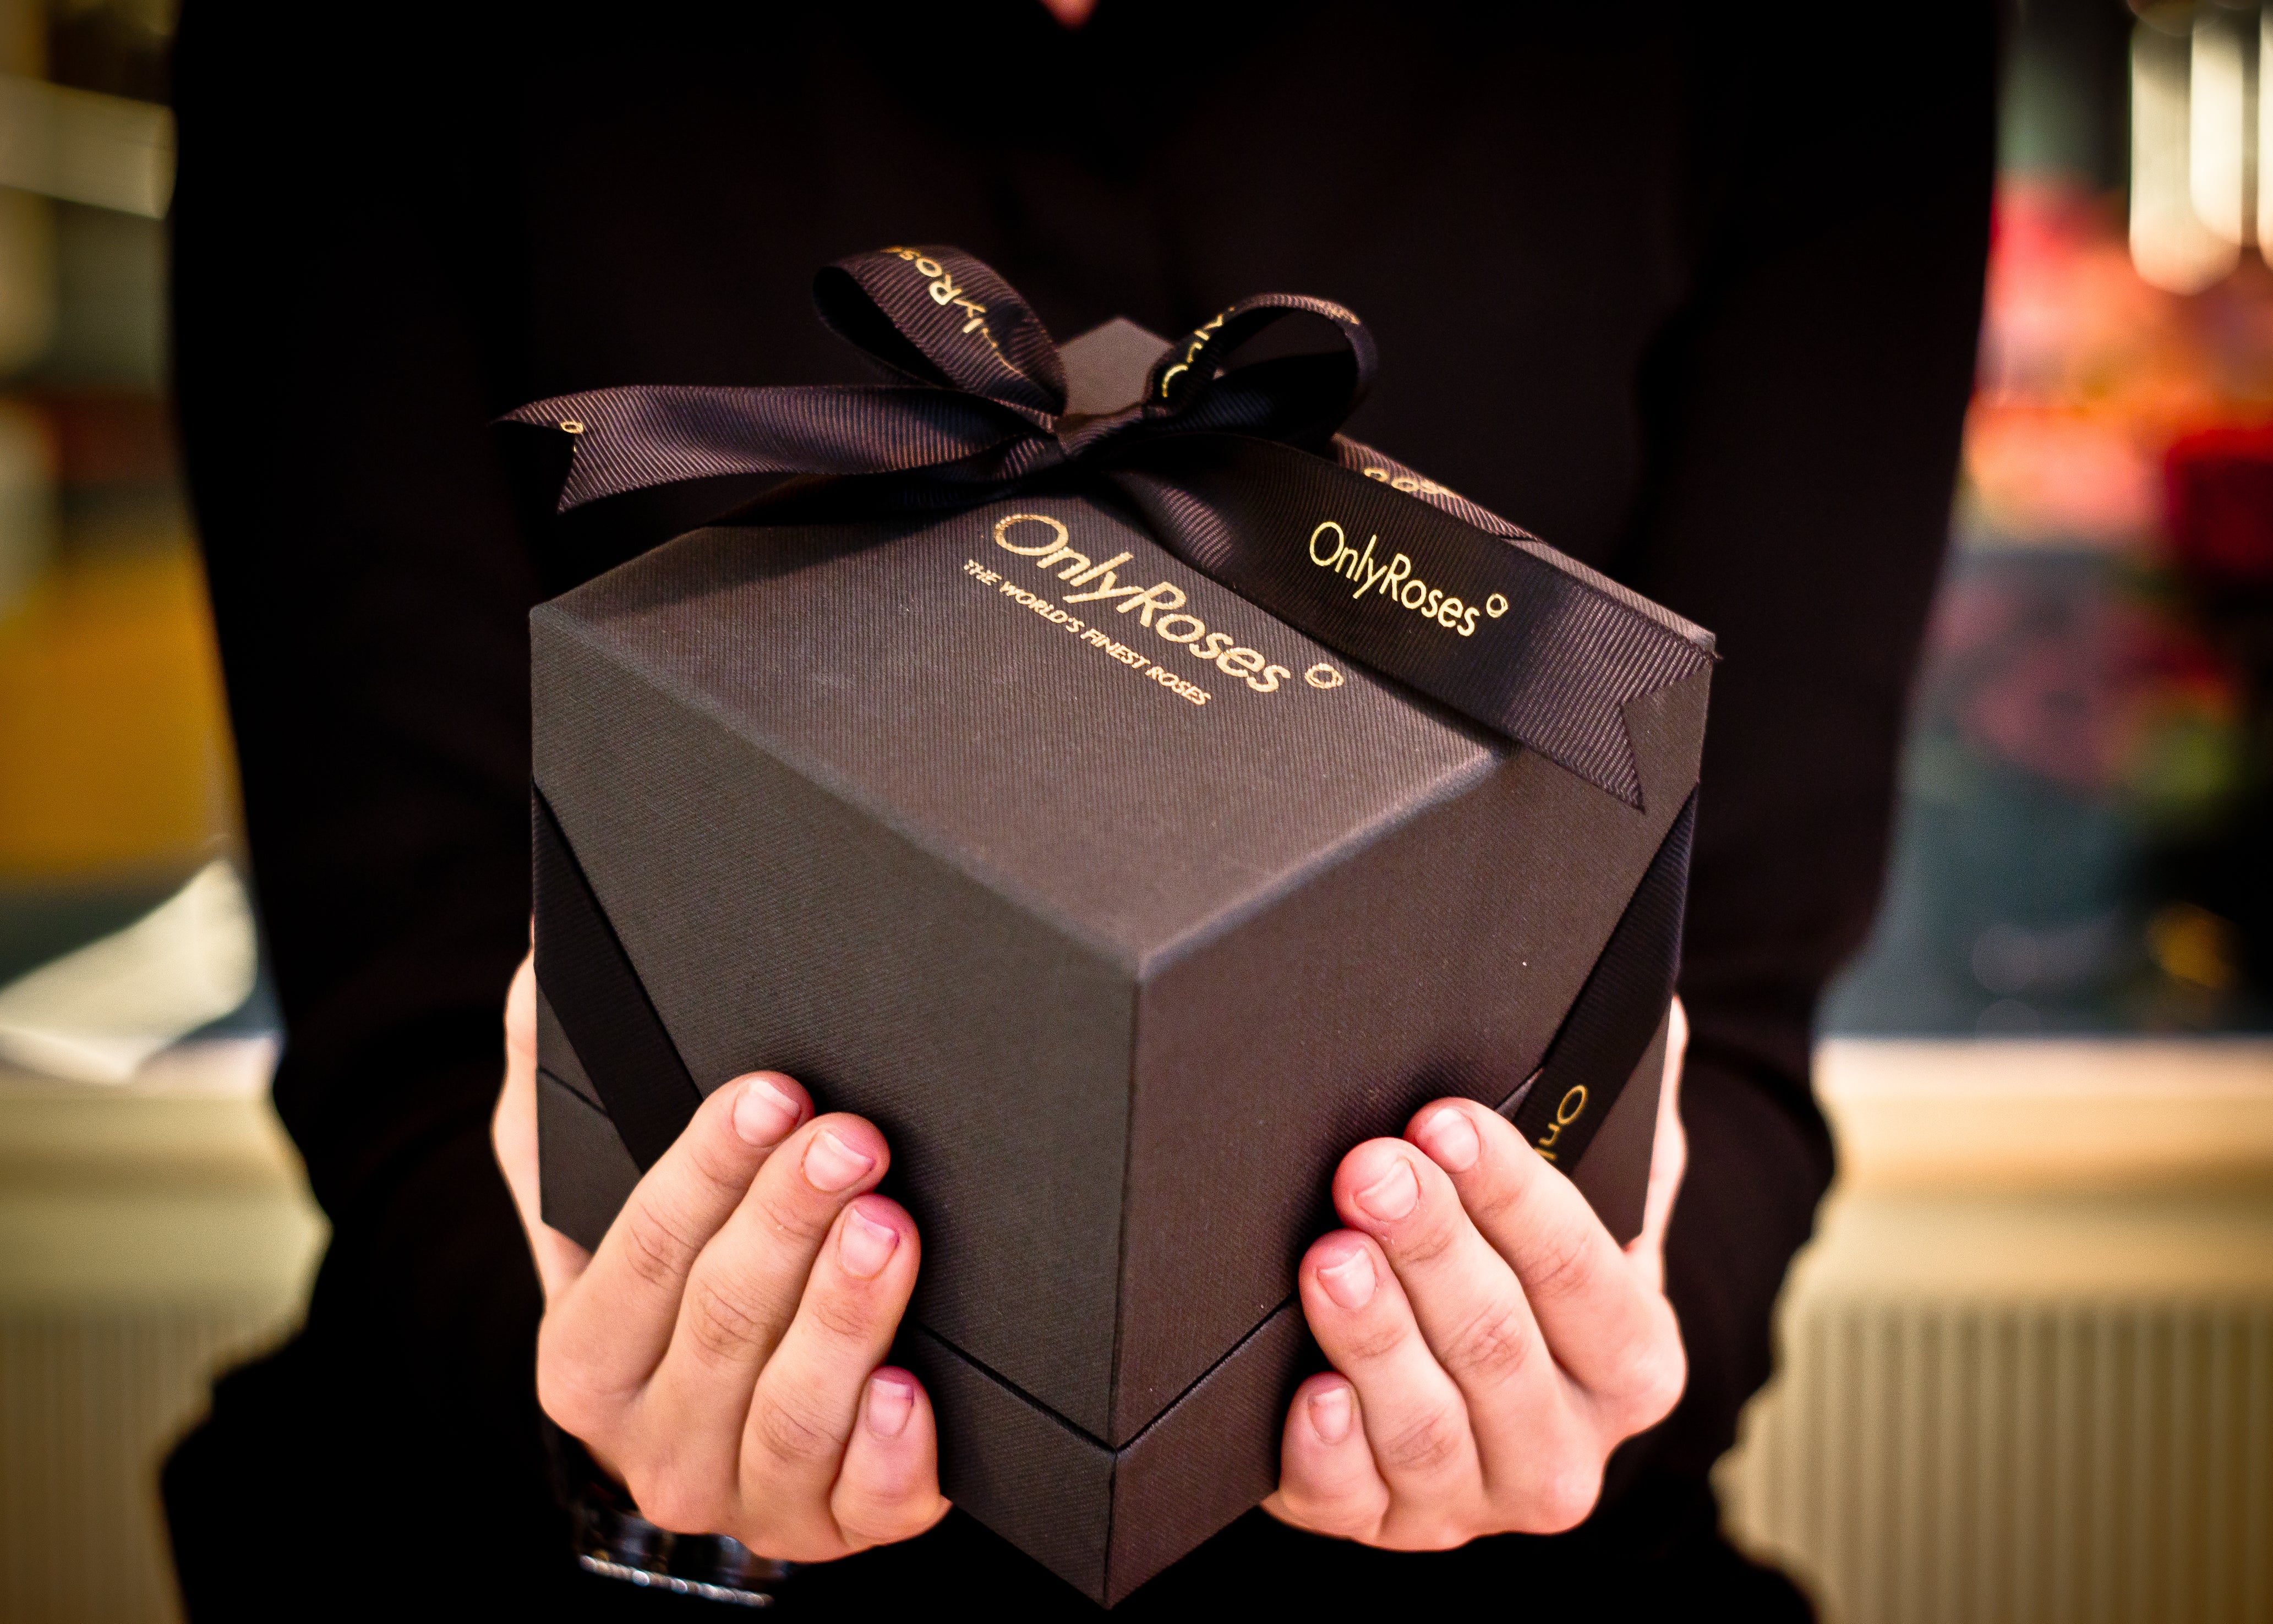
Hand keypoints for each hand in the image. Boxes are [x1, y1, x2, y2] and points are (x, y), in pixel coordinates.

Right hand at [492, 951, 950, 1558]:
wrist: (729, 1377)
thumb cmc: (667, 1245)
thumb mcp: (587, 1152)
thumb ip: (553, 1057)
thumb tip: (552, 955)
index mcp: (585, 1356)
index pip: (637, 1260)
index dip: (705, 1171)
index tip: (771, 1092)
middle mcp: (651, 1445)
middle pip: (721, 1328)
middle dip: (788, 1222)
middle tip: (851, 1138)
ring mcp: (748, 1495)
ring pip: (793, 1416)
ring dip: (844, 1316)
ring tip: (889, 1227)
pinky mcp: (840, 1524)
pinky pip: (867, 1507)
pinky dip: (889, 1453)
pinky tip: (911, 1390)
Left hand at [1263, 1000, 1689, 1547]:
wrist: (1466, 1366)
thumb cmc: (1522, 1252)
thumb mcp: (1599, 1179)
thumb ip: (1629, 1096)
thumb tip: (1650, 1004)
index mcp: (1633, 1357)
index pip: (1583, 1273)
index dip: (1514, 1193)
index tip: (1447, 1121)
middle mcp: (1566, 1444)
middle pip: (1497, 1344)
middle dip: (1431, 1246)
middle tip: (1371, 1170)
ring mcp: (1472, 1497)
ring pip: (1427, 1429)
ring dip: (1375, 1336)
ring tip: (1330, 1258)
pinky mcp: (1377, 1522)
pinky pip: (1350, 1503)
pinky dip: (1329, 1454)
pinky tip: (1311, 1396)